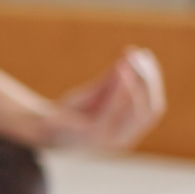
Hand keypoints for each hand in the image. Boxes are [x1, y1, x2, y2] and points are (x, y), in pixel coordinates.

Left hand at [40, 47, 165, 151]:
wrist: (41, 129)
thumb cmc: (70, 113)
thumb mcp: (96, 92)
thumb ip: (114, 78)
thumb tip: (132, 53)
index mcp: (128, 131)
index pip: (153, 107)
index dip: (152, 81)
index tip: (144, 55)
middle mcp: (124, 139)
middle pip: (150, 109)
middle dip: (148, 80)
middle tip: (139, 55)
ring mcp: (109, 140)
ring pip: (135, 111)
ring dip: (136, 82)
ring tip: (129, 59)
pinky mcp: (93, 134)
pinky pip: (114, 111)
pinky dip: (121, 89)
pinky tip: (121, 70)